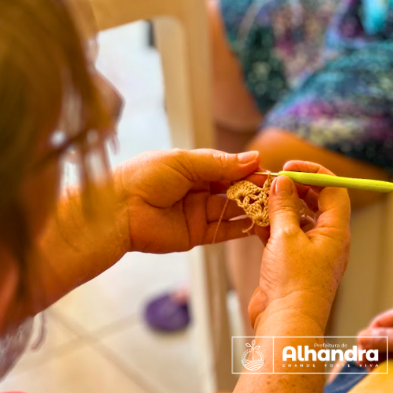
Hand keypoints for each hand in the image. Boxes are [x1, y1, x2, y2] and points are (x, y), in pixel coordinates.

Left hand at [115, 149, 260, 253]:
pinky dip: (240, 227)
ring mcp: (198, 213)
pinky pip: (223, 231)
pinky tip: (258, 223)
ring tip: (272, 207)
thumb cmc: (144, 178)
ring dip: (250, 208)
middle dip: (252, 189)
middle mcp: (197, 190)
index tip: (269, 171)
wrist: (117, 212)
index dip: (247, 170)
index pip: (227, 168)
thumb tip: (253, 158)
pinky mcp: (196, 235)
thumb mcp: (184, 162)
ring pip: (231, 209)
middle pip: (232, 189)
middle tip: (275, 191)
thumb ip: (219, 163)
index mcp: (192, 168)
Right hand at [248, 161, 350, 333]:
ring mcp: (309, 252)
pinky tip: (255, 220)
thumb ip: (283, 206)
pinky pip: (284, 235)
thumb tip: (282, 182)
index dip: (313, 174)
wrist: (285, 324)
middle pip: (315, 202)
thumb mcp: (286, 237)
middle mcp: (326, 240)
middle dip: (294, 188)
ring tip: (259, 198)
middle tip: (272, 181)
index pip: (333, 190)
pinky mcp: (291, 263)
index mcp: (335, 232)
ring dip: (279, 206)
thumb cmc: (294, 285)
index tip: (290, 168)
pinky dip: (270, 225)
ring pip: (297, 218)